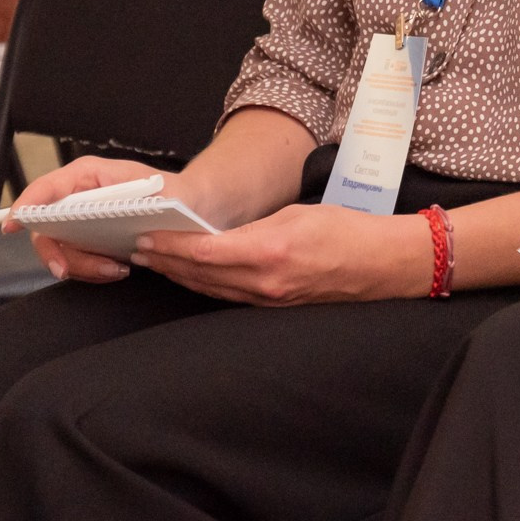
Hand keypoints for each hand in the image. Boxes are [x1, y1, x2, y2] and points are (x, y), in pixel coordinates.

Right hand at [4, 154, 170, 283]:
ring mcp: (79, 221)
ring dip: (82, 266)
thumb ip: (131, 200)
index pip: (47, 187)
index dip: (25, 205)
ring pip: (59, 250)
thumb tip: (104, 213)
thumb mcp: (158, 190)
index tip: (11, 225)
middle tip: (71, 269)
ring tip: (115, 270)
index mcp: (88, 176)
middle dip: (55, 253)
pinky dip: (92, 271)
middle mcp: (77, 197)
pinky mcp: (88, 240)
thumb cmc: (171, 192)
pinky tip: (117, 269)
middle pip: (45, 227)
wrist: (188, 208)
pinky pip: (76, 261)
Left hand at [132, 203, 430, 304]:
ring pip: (211, 289)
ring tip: (155, 262)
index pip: (203, 252)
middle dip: (165, 262)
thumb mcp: (297, 214)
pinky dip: (206, 285)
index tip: (146, 235)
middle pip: (200, 275)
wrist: (382, 264)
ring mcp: (269, 299)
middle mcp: (265, 282)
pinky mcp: (276, 307)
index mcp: (269, 251)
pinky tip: (193, 276)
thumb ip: (254, 228)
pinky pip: (230, 296)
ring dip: (180, 277)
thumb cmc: (346, 232)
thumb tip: (219, 234)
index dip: (169, 246)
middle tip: (137, 248)